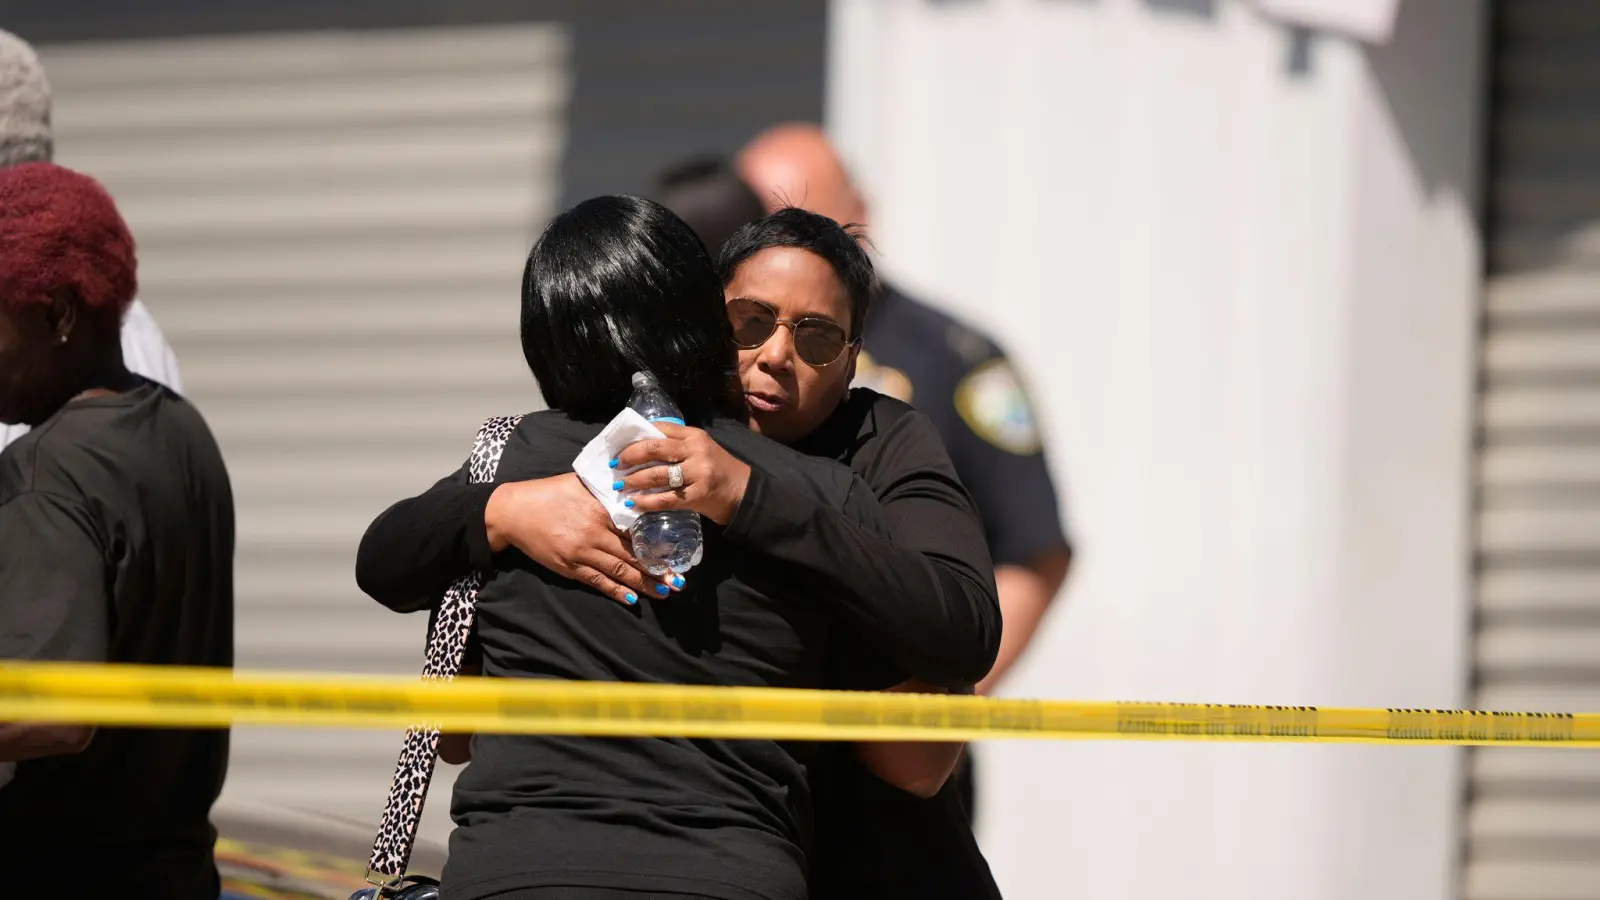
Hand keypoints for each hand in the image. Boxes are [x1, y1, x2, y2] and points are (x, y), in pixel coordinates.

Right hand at [485, 474, 681, 605]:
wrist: (514, 511)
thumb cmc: (548, 494)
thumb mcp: (580, 484)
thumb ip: (606, 489)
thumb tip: (631, 488)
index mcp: (600, 510)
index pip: (635, 529)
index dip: (657, 541)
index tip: (676, 550)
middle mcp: (594, 533)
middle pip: (632, 554)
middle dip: (657, 569)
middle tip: (678, 580)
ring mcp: (581, 552)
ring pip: (619, 571)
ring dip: (643, 583)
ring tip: (664, 591)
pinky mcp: (569, 566)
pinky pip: (597, 581)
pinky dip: (615, 591)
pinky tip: (631, 599)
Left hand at [614, 423, 751, 524]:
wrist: (743, 493)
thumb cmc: (717, 470)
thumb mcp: (699, 450)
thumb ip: (676, 446)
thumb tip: (638, 448)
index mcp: (694, 435)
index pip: (659, 428)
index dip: (636, 437)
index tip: (620, 446)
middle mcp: (696, 450)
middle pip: (654, 448)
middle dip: (630, 457)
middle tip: (617, 465)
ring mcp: (698, 472)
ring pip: (657, 474)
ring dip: (634, 480)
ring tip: (621, 485)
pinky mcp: (698, 495)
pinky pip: (665, 499)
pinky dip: (647, 502)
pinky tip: (635, 503)